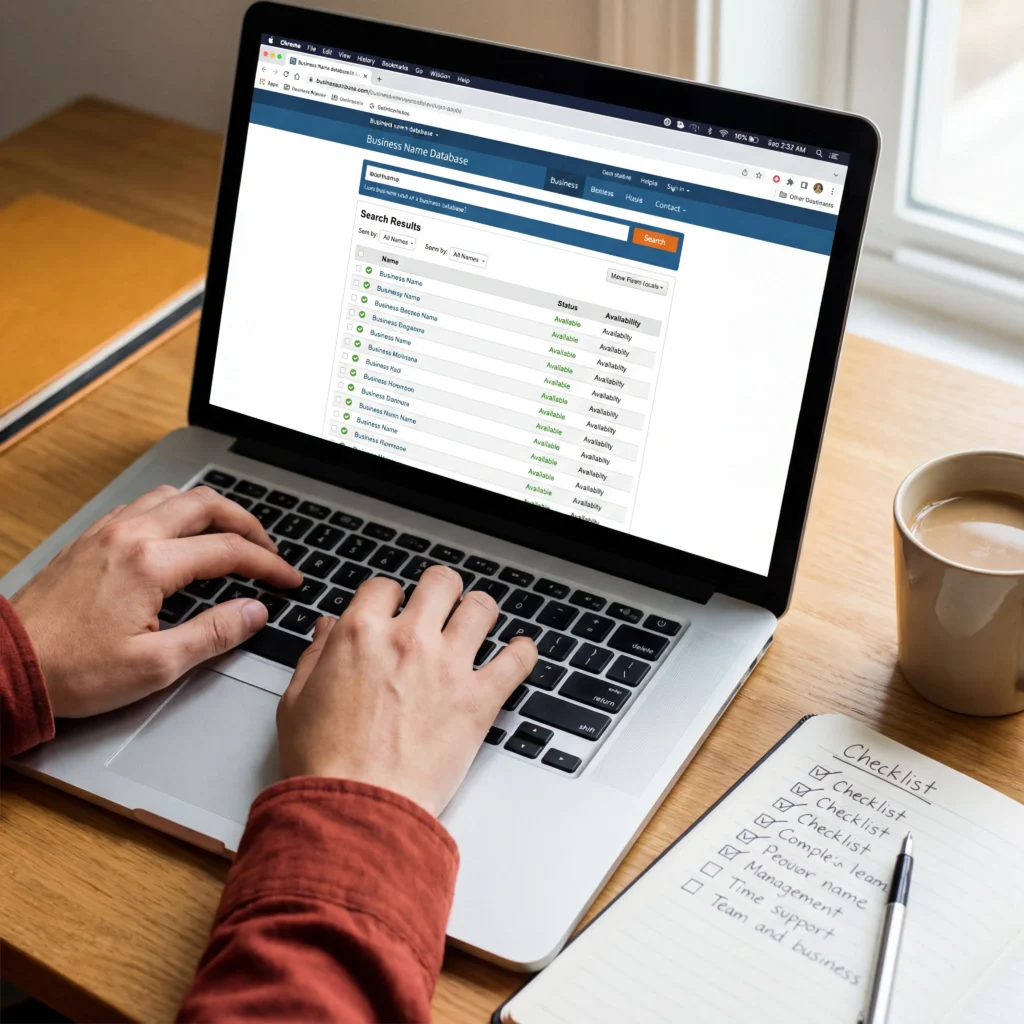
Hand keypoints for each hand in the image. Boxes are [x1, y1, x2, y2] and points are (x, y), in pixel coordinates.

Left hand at [11, 485, 301, 717]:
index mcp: (151, 563)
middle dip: (249, 525)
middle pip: (208, 506)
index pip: (230, 550)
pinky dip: (177, 512)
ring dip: (212, 511)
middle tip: (269, 550)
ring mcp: (108, 531)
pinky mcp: (91, 539)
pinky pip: (144, 505)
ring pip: (175, 496)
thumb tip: (254, 612)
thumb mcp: (155, 666)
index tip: (288, 580)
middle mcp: (131, 535)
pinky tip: (181, 536)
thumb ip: (214, 634)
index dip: (269, 565)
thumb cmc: (73, 671)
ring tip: (231, 536)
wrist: (7, 665)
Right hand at [277, 566, 537, 815]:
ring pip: (481, 609)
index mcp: (361, 633)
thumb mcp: (297, 701)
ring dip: (479, 613)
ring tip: (477, 623)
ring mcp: (448, 666)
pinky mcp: (478, 700)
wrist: (356, 810)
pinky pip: (517, 661)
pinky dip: (523, 653)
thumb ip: (316, 656)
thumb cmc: (324, 764)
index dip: (389, 598)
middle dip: (441, 591)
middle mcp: (409, 640)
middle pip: (441, 583)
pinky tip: (520, 652)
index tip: (394, 610)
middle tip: (441, 607)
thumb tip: (327, 629)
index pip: (385, 587)